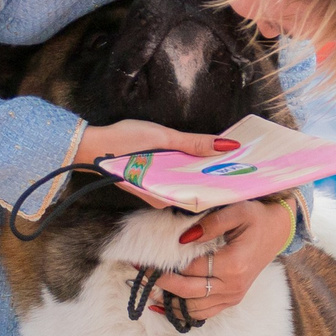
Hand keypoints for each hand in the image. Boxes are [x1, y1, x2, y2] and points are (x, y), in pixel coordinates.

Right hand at [79, 121, 232, 202]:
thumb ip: (193, 143)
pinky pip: (178, 177)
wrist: (92, 145)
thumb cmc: (123, 142)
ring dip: (205, 172)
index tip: (244, 179)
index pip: (202, 197)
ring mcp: (158, 190)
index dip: (223, 188)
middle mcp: (163, 198)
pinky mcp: (154, 180)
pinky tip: (204, 157)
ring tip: (230, 159)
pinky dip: (190, 167)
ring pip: (188, 183)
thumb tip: (226, 147)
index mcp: (166, 196)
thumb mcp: (162, 138)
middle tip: (243, 165)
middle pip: (197, 189)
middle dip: (218, 178)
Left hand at [152, 198, 295, 321]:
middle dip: (162, 284)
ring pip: (194, 308)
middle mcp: (233, 286)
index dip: (166, 266)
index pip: (190, 269)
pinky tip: (165, 303)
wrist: (278, 230)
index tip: (145, 260)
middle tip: (142, 274)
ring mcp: (233, 296)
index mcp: (233, 264)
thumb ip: (210, 223)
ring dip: (170, 301)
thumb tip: (183, 239)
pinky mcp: (231, 300)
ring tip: (150, 288)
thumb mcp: (237, 211)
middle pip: (188, 292)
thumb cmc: (257, 218)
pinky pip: (204, 313)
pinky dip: (184, 311)